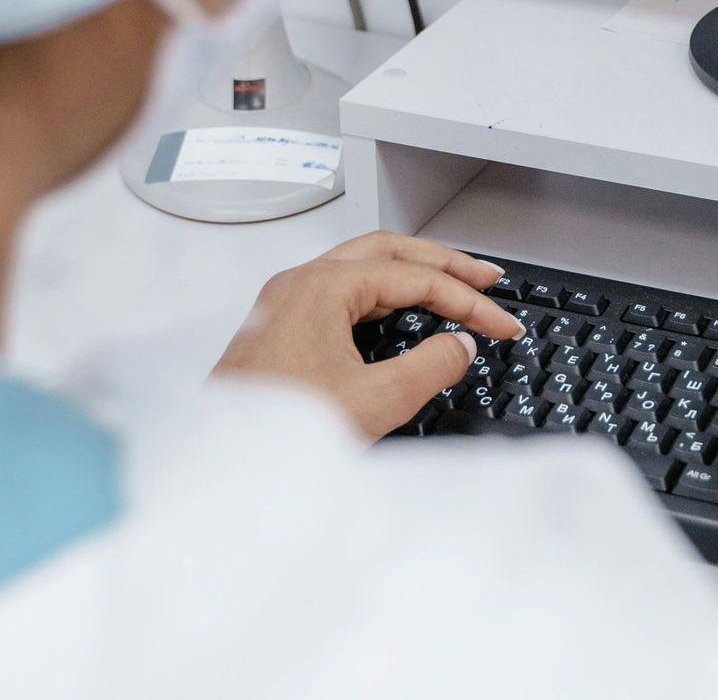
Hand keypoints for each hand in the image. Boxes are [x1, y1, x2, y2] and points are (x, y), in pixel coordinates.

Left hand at [215, 232, 522, 438]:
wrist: (216, 465)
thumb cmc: (275, 433)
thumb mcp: (373, 402)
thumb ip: (429, 367)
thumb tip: (459, 346)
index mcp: (322, 287)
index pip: (414, 277)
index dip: (467, 301)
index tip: (501, 325)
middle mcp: (300, 284)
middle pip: (387, 251)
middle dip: (443, 263)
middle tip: (486, 279)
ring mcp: (286, 304)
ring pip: (362, 267)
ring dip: (411, 272)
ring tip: (451, 284)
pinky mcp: (281, 328)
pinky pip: (342, 292)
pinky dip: (382, 294)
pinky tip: (398, 311)